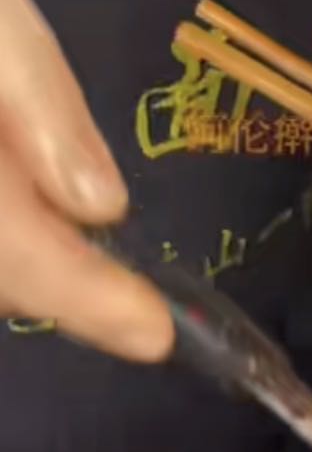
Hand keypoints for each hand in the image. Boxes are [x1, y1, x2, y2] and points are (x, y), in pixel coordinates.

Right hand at [0, 0, 172, 360]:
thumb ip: (43, 115)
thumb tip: (102, 210)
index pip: (19, 252)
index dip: (91, 302)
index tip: (157, 337)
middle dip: (68, 292)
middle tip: (134, 305)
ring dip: (36, 274)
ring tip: (96, 278)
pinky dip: (12, 250)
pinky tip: (37, 228)